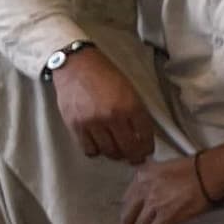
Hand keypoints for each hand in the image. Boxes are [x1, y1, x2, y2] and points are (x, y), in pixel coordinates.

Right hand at [52, 45, 158, 162]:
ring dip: (116, 154)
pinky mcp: (75, 126)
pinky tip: (99, 144)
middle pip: (128, 148)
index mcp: (130, 105)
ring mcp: (92, 123)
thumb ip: (136, 112)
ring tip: (118, 151)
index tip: (147, 151)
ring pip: (109, 152)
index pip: (144, 135)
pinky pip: (89, 149)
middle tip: (135, 158)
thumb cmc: (105, 75)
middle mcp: (112, 116)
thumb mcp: (129, 89)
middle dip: (134, 156)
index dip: (147, 147)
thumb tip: (141, 135)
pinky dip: (96, 150)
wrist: (76, 65)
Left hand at [121, 154, 215, 223]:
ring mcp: (153, 202)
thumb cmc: (196, 169)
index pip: (127, 200)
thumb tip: (153, 198)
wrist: (210, 172)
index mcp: (142, 175)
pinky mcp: (166, 214)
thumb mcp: (166, 168)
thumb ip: (154, 181)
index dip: (129, 215)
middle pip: (127, 217)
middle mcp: (143, 188)